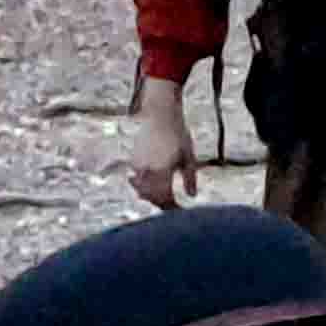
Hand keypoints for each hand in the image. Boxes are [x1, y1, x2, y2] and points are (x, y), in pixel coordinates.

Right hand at [127, 80, 199, 208]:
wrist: (159, 114)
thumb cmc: (178, 133)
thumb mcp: (188, 156)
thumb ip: (190, 178)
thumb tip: (192, 196)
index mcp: (162, 171)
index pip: (166, 198)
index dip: (174, 208)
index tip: (183, 211)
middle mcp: (147, 171)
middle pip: (152, 198)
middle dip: (163, 204)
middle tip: (174, 207)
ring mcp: (137, 166)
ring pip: (142, 191)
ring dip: (152, 197)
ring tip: (163, 198)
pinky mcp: (133, 161)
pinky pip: (136, 181)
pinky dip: (144, 187)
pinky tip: (152, 186)